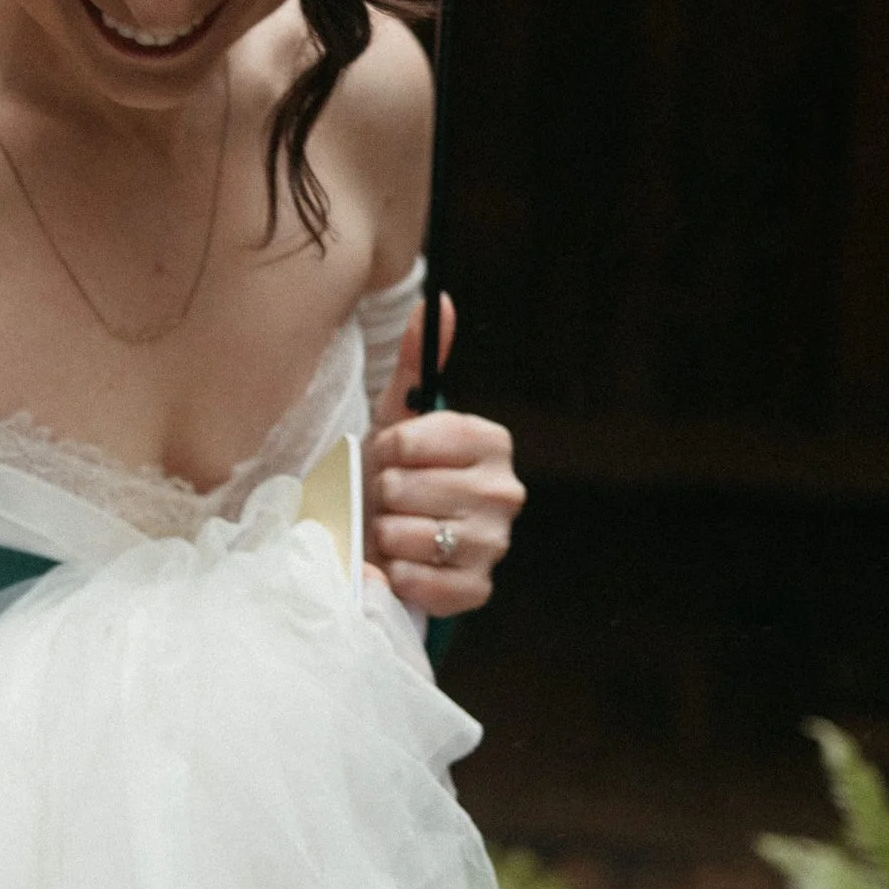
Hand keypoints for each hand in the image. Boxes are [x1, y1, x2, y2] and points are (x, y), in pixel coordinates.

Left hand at [364, 294, 524, 616]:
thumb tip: (438, 299)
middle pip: (404, 488)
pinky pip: (417, 581)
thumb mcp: (399, 414)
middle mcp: (505, 491)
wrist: (391, 541)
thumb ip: (417, 357)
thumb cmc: (397, 474)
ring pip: (406, 534)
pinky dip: (396, 576)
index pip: (409, 440)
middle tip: (391, 500)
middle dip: (382, 495)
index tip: (391, 458)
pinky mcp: (476, 589)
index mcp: (491, 442)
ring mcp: (495, 544)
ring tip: (394, 531)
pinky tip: (402, 565)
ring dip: (385, 536)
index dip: (385, 451)